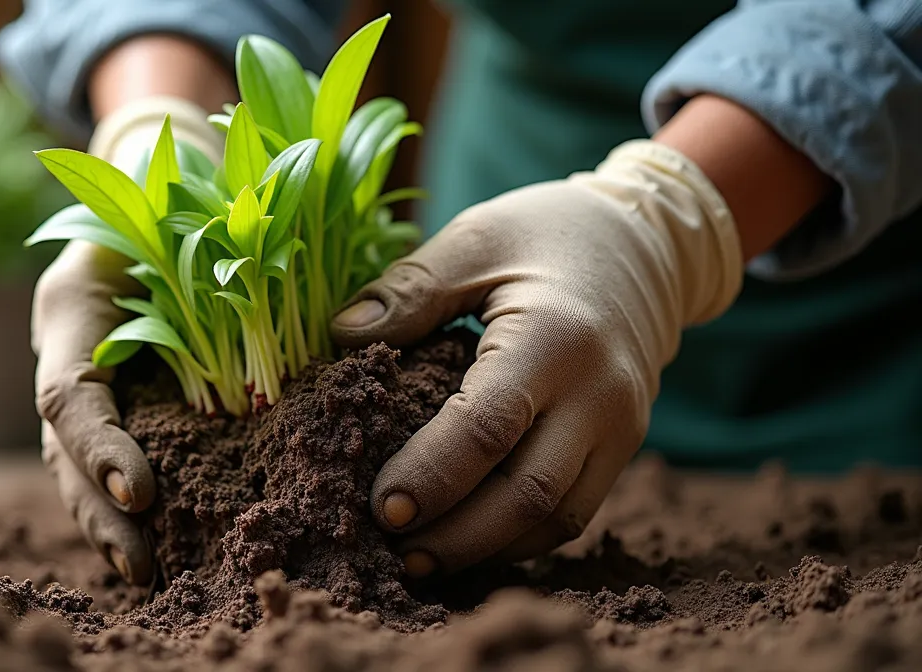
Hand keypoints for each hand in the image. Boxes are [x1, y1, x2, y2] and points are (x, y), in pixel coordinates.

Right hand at [33, 96, 222, 584]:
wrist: (157, 186)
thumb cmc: (179, 194)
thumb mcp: (191, 210)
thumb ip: (225, 257)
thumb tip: (322, 317)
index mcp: (73, 310)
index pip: (69, 395)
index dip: (99, 449)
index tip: (142, 493)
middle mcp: (70, 353)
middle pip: (64, 450)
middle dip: (99, 511)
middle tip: (143, 564)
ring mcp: (86, 380)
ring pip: (79, 467)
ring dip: (108, 524)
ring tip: (147, 575)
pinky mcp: (118, 399)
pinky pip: (112, 460)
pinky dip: (130, 508)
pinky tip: (159, 550)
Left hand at [331, 140, 744, 576]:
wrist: (649, 246)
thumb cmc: (548, 234)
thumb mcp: (476, 238)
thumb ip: (410, 289)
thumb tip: (340, 335)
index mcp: (554, 337)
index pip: (487, 429)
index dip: (430, 476)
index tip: (378, 506)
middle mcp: (599, 395)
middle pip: (526, 495)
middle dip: (454, 535)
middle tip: (389, 547)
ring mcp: (621, 428)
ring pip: (555, 520)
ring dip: (485, 550)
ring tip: (419, 560)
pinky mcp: (624, 448)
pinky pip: (574, 515)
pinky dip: (519, 539)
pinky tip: (467, 543)